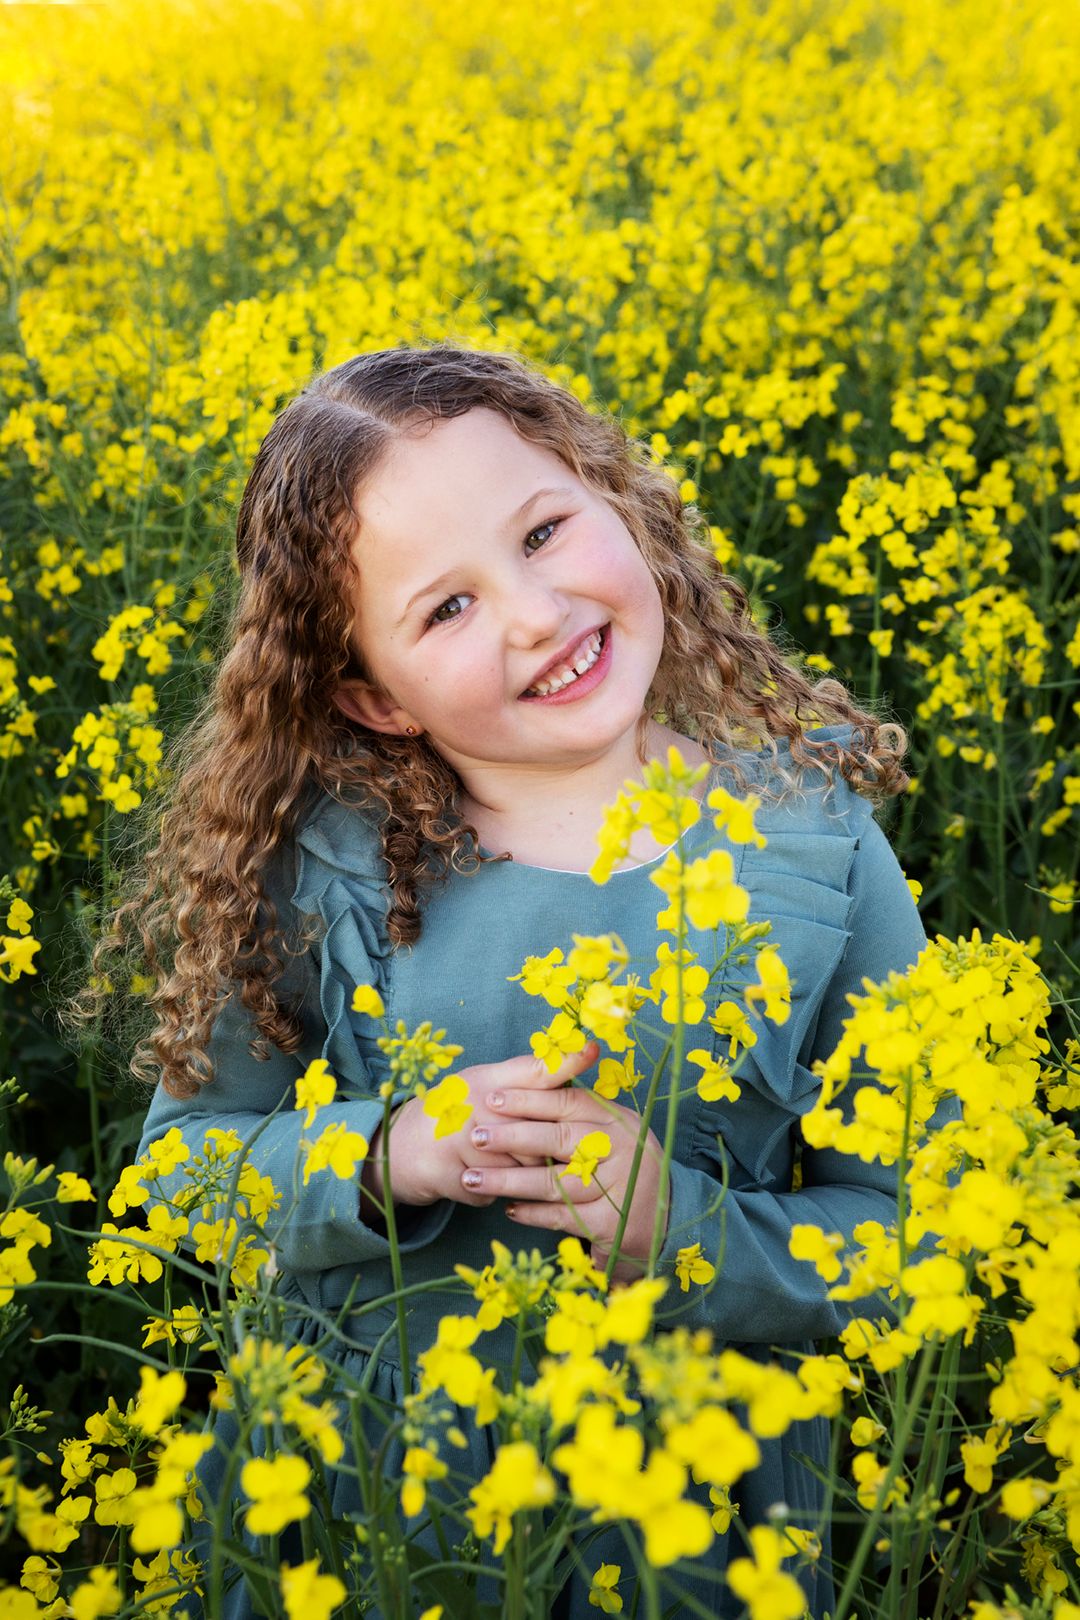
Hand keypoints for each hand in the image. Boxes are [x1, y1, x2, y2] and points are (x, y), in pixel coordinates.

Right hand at [361, 1041, 601, 1211]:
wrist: (397, 1149)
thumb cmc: (452, 1115)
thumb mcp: (481, 1087)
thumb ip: (521, 1082)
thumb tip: (574, 1068)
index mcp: (483, 1078)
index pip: (532, 1070)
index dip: (564, 1060)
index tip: (593, 1049)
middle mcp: (470, 1103)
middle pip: (531, 1131)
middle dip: (545, 1152)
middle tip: (555, 1161)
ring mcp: (455, 1138)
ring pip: (515, 1169)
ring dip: (516, 1179)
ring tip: (502, 1173)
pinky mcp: (446, 1173)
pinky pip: (489, 1193)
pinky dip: (487, 1195)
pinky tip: (475, 1183)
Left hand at [459, 1083, 668, 1282]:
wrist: (664, 1216)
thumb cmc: (622, 1164)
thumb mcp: (611, 1128)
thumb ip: (578, 1109)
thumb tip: (533, 1074)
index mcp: (617, 1119)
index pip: (568, 1102)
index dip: (529, 1099)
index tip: (493, 1097)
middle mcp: (621, 1149)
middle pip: (558, 1139)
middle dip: (511, 1136)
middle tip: (475, 1134)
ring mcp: (617, 1187)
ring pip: (553, 1182)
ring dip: (509, 1180)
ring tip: (473, 1178)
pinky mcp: (611, 1224)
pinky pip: (561, 1216)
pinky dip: (531, 1213)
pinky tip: (508, 1208)